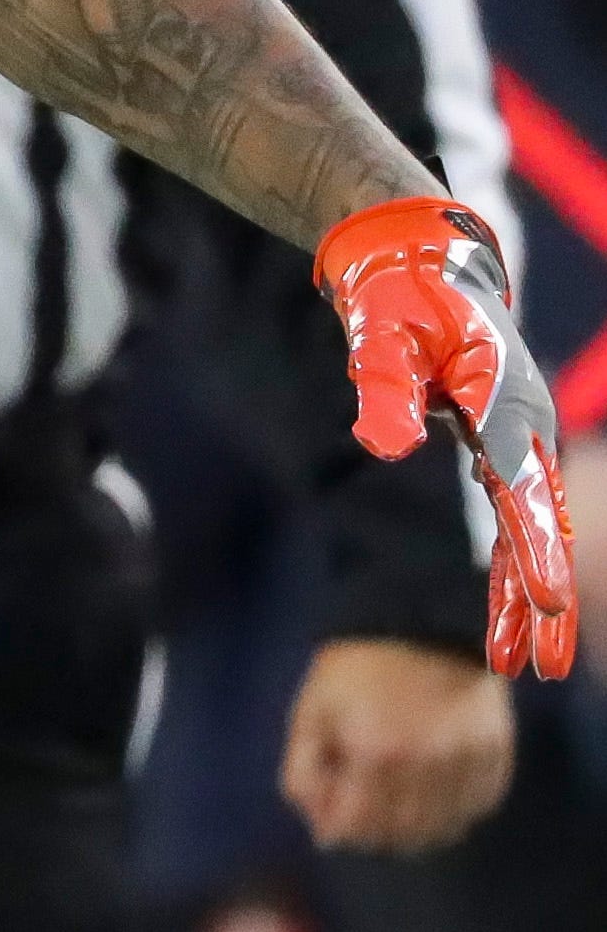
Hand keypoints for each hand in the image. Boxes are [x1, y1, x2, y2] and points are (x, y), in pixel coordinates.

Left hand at [282, 636, 517, 851]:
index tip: (332, 816)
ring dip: (414, 829)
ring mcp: (466, 763)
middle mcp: (425, 766)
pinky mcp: (495, 757)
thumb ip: (304, 772)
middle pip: (398, 834)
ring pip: (441, 830)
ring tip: (395, 803)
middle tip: (363, 809)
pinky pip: (476, 808)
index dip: (337, 828)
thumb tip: (319, 829)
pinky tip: (433, 792)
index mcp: (373, 752)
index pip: (355, 827)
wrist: (423, 622)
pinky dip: (453, 812)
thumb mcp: (311, 711)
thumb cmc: (355, 669)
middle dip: (372, 832)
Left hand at [319, 197, 579, 678]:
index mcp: (503, 398)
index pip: (519, 486)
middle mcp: (521, 425)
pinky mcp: (495, 448)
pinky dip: (506, 573)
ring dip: (527, 599)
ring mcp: (514, 440)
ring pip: (530, 535)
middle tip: (550, 667)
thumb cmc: (398, 295)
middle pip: (541, 525)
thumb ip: (383, 387)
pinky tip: (503, 628)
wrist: (416, 262)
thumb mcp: (380, 333)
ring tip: (531, 670)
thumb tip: (384, 447)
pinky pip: (507, 524)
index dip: (530, 547)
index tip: (543, 602)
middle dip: (547, 596)